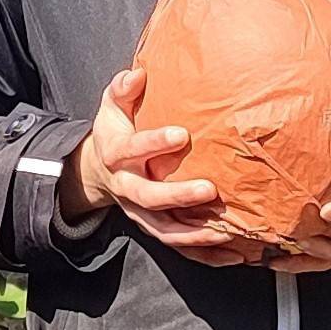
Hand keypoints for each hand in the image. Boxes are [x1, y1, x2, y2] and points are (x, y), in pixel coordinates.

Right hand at [61, 67, 270, 265]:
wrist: (97, 172)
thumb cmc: (115, 133)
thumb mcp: (112, 108)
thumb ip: (123, 90)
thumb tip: (138, 74)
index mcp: (117, 156)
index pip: (132, 150)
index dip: (154, 143)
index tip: (181, 134)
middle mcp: (128, 188)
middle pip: (149, 197)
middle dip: (178, 196)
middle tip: (209, 189)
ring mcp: (141, 213)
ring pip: (165, 230)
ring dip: (194, 234)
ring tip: (224, 231)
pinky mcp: (155, 228)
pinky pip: (179, 247)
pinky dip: (205, 255)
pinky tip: (233, 255)